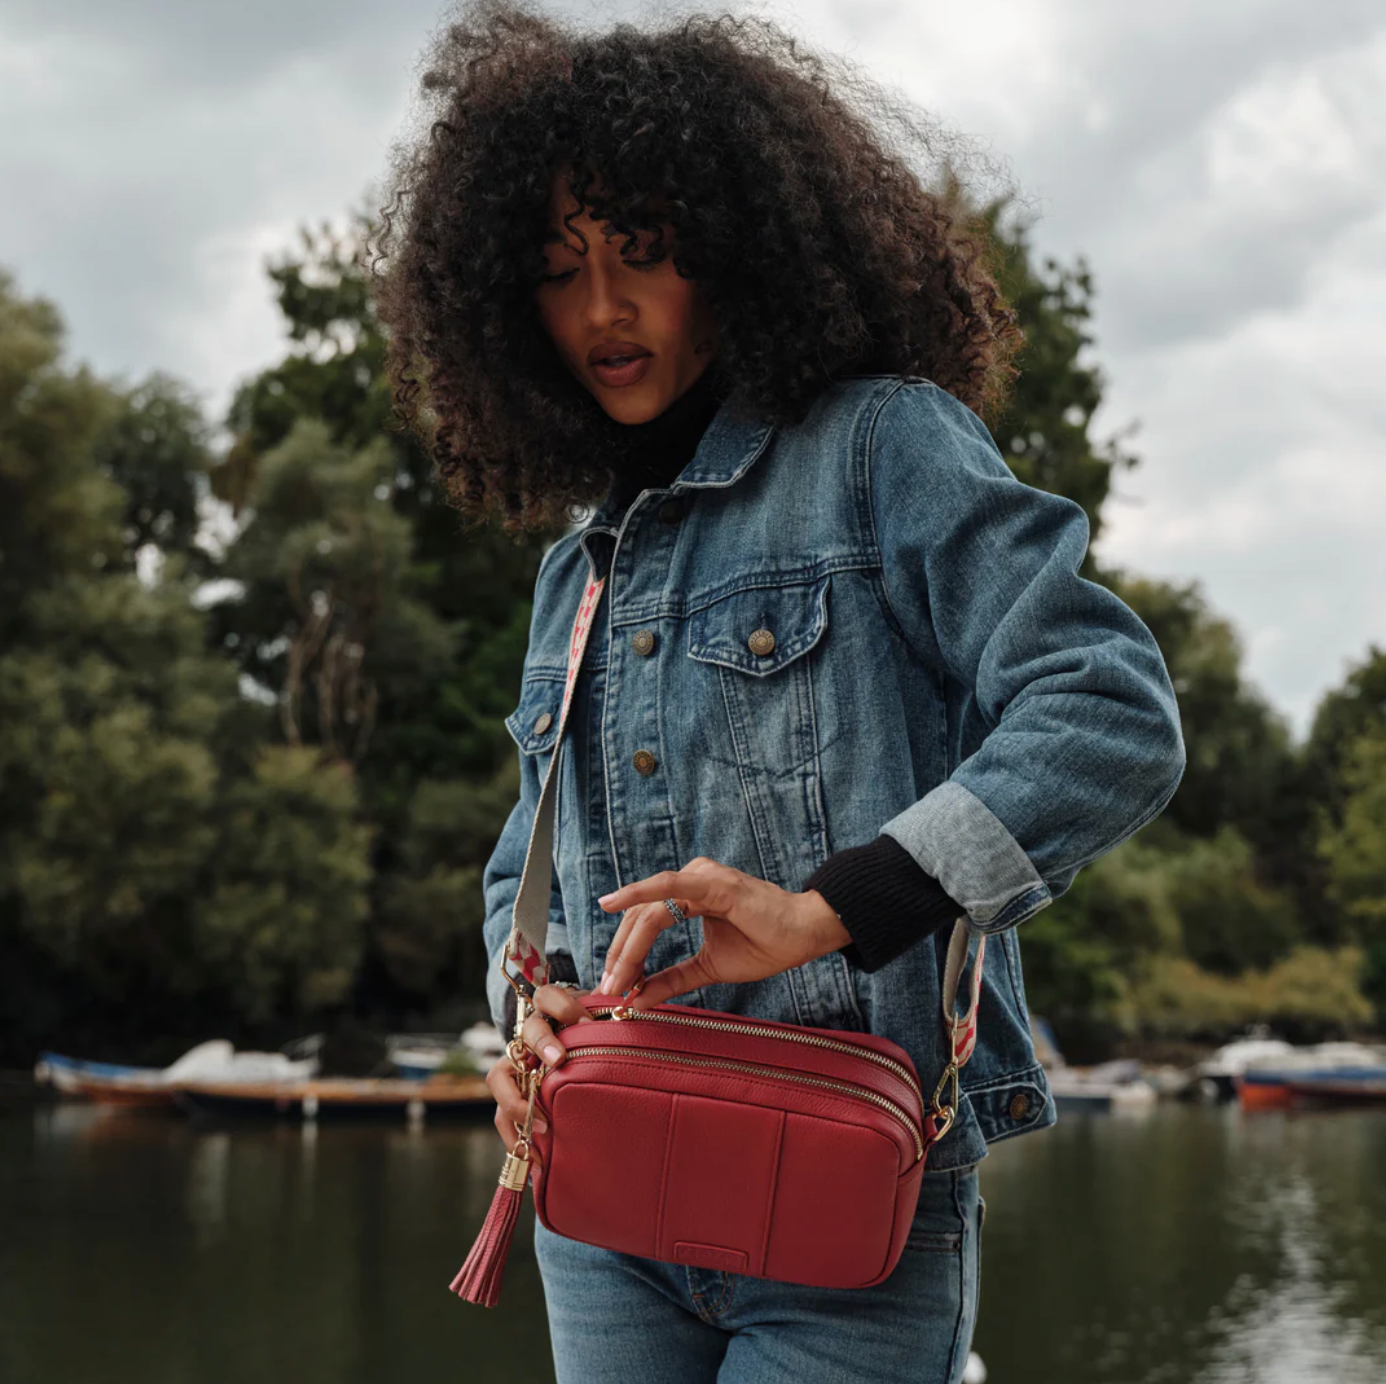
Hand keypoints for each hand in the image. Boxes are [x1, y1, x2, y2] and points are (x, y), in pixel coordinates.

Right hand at [484, 980, 596, 1162]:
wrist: (568, 1042)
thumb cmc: (585, 1029)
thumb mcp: (595, 1015)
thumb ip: (607, 1012)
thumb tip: (625, 1006)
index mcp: (549, 1009)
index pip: (549, 996)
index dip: (564, 1007)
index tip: (586, 1021)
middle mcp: (528, 1034)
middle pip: (526, 1032)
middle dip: (542, 1045)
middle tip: (559, 1061)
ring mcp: (516, 1064)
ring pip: (499, 1078)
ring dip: (517, 1103)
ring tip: (544, 1126)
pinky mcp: (512, 1093)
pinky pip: (502, 1114)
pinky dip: (515, 1136)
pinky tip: (536, 1157)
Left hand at [595, 857, 852, 1008]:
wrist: (806, 935)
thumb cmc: (765, 944)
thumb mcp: (708, 968)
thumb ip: (672, 979)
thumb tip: (636, 999)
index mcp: (689, 895)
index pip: (644, 924)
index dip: (625, 956)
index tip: (612, 989)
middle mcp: (690, 879)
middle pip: (639, 918)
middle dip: (621, 957)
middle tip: (608, 990)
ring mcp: (700, 877)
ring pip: (649, 912)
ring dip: (628, 948)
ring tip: (616, 979)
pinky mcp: (712, 884)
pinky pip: (668, 888)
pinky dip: (638, 895)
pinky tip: (611, 903)